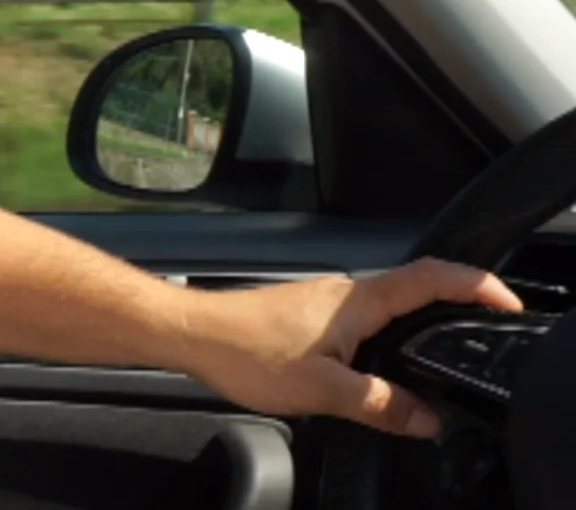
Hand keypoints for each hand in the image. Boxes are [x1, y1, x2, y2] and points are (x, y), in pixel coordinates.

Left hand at [178, 258, 523, 437]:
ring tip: (437, 351)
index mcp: (359, 301)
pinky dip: (385, 333)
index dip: (477, 286)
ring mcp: (326, 299)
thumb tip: (425, 419)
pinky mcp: (309, 312)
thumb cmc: (245, 351)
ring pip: (386, 304)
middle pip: (416, 287)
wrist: (191, 333)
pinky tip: (379, 361)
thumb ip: (381, 404)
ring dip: (416, 321)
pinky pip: (362, 317)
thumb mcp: (324, 390)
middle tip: (483, 329)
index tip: (506, 302)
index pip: (434, 278)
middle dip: (455, 304)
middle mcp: (346, 291)